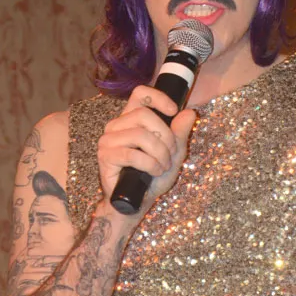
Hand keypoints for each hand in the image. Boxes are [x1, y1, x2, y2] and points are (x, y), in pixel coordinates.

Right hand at [97, 85, 197, 214]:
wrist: (138, 202)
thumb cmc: (152, 177)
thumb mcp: (174, 153)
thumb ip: (180, 133)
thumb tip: (190, 113)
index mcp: (131, 119)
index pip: (140, 94)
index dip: (158, 98)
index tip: (174, 111)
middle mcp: (116, 126)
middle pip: (144, 114)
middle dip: (165, 136)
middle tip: (170, 154)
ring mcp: (108, 140)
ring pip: (140, 135)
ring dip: (159, 153)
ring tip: (163, 166)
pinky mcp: (106, 156)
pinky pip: (133, 154)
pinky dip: (150, 164)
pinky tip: (154, 172)